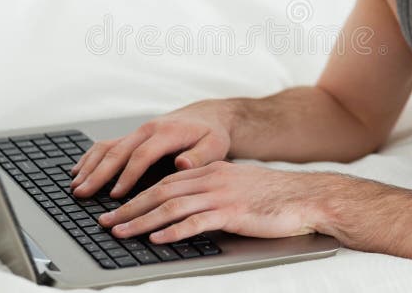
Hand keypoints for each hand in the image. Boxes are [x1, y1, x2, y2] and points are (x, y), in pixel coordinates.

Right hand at [70, 99, 236, 198]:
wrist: (206, 117)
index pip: (142, 155)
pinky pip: (107, 145)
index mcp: (166, 133)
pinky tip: (79, 171)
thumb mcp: (215, 145)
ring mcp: (137, 132)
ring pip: (107, 147)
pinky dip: (90, 158)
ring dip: (89, 166)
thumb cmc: (211, 134)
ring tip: (76, 186)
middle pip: (117, 151)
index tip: (116, 195)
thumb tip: (182, 164)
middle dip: (98, 173)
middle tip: (83, 193)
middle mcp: (147, 130)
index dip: (128, 175)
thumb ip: (200, 156)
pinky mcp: (132, 137)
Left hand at [98, 161, 323, 243]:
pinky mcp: (232, 213)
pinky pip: (196, 222)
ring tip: (120, 231)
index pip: (165, 182)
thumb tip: (187, 208)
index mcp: (210, 171)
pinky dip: (173, 231)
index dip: (137, 195)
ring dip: (141, 220)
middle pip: (160, 192)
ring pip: (171, 206)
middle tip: (105, 221)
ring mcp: (221, 195)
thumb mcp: (236, 186)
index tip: (117, 208)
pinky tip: (156, 239)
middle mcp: (211, 179)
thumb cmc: (273, 196)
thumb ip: (211, 192)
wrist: (305, 197)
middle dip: (130, 207)